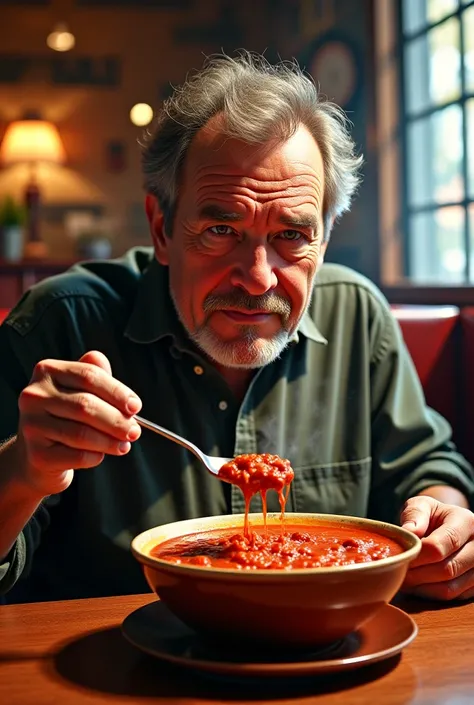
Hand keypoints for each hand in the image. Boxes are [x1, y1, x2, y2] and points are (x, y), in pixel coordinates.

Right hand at [16, 350, 141, 495]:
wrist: (38, 456)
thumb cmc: (65, 418)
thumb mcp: (80, 392)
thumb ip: (100, 381)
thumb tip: (127, 396)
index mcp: (47, 372)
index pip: (89, 376)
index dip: (117, 392)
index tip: (135, 406)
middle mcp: (34, 395)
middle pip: (85, 404)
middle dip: (116, 419)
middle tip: (134, 431)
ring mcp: (31, 425)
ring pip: (81, 433)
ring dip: (110, 441)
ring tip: (124, 445)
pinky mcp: (37, 454)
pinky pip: (77, 456)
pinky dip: (95, 456)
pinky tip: (101, 455)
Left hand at [400, 495, 473, 599]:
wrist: (449, 525)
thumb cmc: (432, 516)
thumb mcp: (422, 505)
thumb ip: (414, 514)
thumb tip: (408, 531)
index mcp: (466, 522)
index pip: (439, 546)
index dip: (416, 556)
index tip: (399, 557)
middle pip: (446, 569)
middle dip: (417, 574)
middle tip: (397, 572)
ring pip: (450, 588)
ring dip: (422, 587)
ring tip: (403, 579)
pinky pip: (453, 597)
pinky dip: (431, 595)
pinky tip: (416, 586)